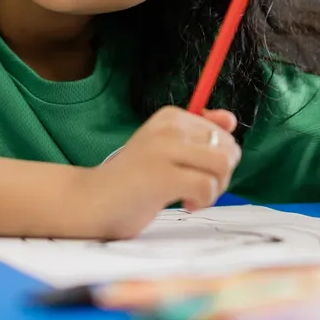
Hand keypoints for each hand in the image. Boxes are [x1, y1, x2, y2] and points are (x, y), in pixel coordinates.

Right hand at [88, 106, 240, 239]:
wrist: (89, 202)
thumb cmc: (132, 181)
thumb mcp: (168, 150)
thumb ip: (199, 135)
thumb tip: (231, 120)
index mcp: (171, 116)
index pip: (224, 134)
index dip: (217, 159)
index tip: (193, 171)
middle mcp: (169, 126)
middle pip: (229, 149)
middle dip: (220, 175)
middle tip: (194, 188)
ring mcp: (164, 149)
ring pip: (223, 165)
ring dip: (214, 189)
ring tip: (189, 196)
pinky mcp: (162, 175)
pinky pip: (208, 186)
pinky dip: (202, 201)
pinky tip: (183, 203)